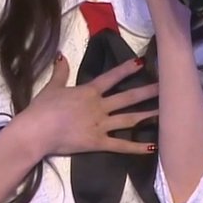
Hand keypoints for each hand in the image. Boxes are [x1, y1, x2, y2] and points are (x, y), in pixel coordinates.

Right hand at [17, 55, 158, 157]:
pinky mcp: (98, 142)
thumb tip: (61, 55)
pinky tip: (152, 147)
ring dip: (148, 115)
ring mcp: (100, 125)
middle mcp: (99, 106)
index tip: (142, 62)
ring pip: (129, 119)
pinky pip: (120, 145)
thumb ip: (60, 72)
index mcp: (89, 92)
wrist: (36, 131)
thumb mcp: (51, 87)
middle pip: (128, 97)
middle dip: (148, 91)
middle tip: (166, 86)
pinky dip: (137, 147)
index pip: (112, 77)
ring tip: (166, 112)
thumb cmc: (42, 109)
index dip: (127, 69)